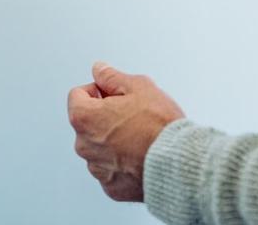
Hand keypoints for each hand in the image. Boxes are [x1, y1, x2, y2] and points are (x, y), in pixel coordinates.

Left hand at [67, 62, 185, 203]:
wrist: (179, 163)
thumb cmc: (159, 125)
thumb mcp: (138, 87)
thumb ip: (112, 77)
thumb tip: (98, 70)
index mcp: (83, 118)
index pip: (78, 95)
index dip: (98, 91)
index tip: (116, 96)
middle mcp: (83, 145)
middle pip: (88, 123)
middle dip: (105, 117)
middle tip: (133, 117)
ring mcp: (97, 169)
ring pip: (99, 148)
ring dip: (112, 142)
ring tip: (140, 139)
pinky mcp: (111, 188)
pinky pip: (112, 170)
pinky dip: (122, 164)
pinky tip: (141, 158)